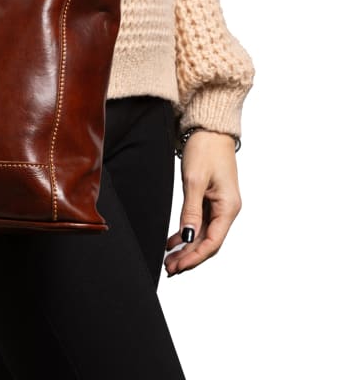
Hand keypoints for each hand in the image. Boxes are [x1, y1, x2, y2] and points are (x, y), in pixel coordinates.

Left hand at [164, 129, 241, 275]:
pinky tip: (172, 242)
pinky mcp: (211, 198)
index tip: (177, 267)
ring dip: (187, 247)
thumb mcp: (194, 181)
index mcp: (228, 207)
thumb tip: (188, 238)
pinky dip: (187, 232)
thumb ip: (191, 211)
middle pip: (208, 242)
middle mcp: (227, 209)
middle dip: (189, 257)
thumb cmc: (205, 149)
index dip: (194, 257)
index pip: (212, 242)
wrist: (209, 128)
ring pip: (203, 234)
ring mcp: (220, 204)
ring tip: (168, 259)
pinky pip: (200, 222)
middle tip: (169, 268)